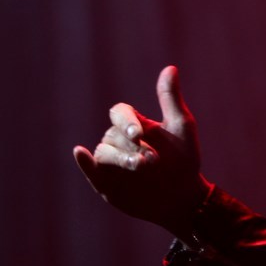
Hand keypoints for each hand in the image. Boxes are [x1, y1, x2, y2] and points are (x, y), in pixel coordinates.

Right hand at [72, 66, 211, 236]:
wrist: (184, 197)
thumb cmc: (184, 160)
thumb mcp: (182, 128)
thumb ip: (171, 99)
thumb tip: (171, 68)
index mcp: (134, 125)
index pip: (119, 113)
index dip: (126, 120)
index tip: (139, 132)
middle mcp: (119, 141)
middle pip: (113, 135)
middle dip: (131, 147)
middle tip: (152, 160)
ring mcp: (110, 162)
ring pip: (104, 153)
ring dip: (120, 159)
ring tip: (141, 167)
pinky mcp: (104, 182)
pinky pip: (90, 170)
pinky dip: (84, 162)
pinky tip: (81, 153)